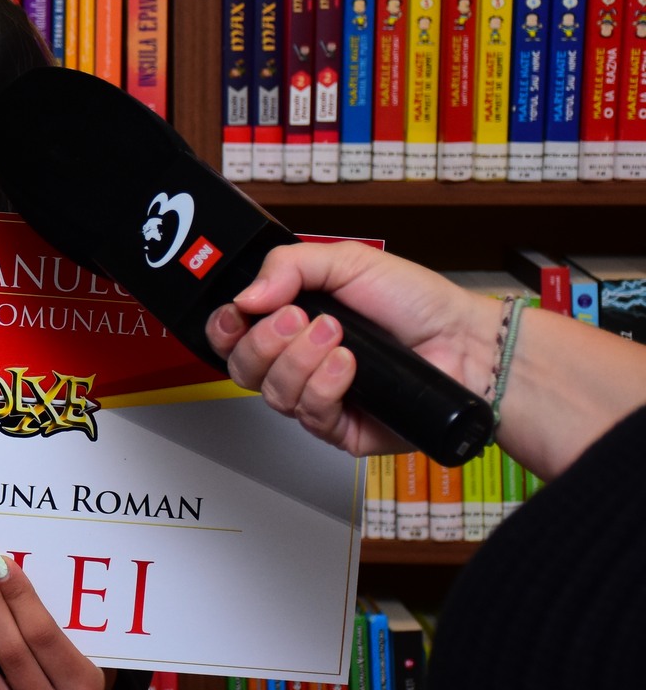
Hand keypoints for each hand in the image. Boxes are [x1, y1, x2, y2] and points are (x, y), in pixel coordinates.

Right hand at [204, 241, 499, 456]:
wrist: (464, 343)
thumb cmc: (414, 302)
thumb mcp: (347, 261)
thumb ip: (287, 265)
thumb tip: (245, 296)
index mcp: (290, 322)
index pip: (232, 335)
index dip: (224, 328)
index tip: (238, 314)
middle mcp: (297, 362)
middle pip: (242, 368)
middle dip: (264, 342)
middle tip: (297, 319)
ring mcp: (317, 397)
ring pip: (273, 393)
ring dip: (300, 360)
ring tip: (337, 336)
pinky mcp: (340, 429)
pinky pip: (309, 415)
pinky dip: (325, 386)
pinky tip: (349, 365)